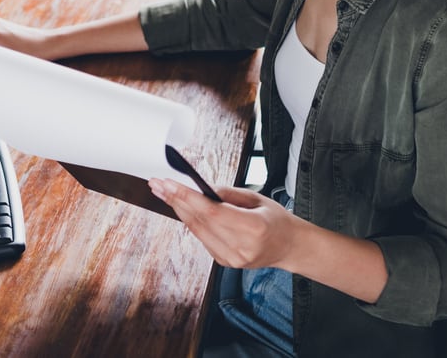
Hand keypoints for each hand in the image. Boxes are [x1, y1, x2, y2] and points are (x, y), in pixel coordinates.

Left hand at [148, 179, 296, 269]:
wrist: (290, 247)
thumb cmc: (276, 220)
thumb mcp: (257, 199)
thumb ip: (228, 194)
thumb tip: (202, 188)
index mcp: (253, 229)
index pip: (211, 212)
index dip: (186, 197)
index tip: (167, 184)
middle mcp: (241, 248)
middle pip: (199, 221)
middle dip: (174, 200)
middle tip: (156, 184)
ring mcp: (232, 259)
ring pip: (196, 231)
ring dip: (178, 210)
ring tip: (163, 192)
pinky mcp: (225, 263)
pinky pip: (202, 239)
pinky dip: (191, 222)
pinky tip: (181, 208)